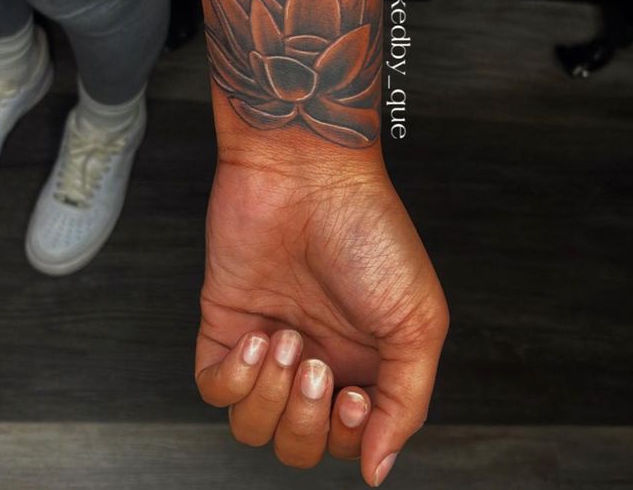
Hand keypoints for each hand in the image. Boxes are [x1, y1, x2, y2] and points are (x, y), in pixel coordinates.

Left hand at [194, 154, 448, 485]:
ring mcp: (268, 343)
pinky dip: (234, 379)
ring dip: (269, 397)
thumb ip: (407, 401)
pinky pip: (214, 391)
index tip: (356, 396)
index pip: (350, 441)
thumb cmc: (368, 230)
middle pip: (299, 444)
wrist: (307, 172)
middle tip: (315, 364)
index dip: (349, 437)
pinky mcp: (225, 324)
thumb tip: (380, 468)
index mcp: (365, 361)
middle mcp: (315, 357)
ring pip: (253, 427)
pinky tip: (257, 336)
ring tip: (285, 341)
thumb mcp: (417, 319)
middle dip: (305, 421)